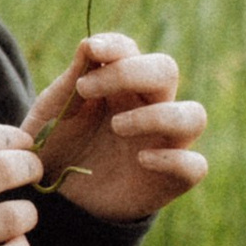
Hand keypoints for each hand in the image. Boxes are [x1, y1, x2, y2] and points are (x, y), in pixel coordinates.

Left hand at [25, 33, 208, 222]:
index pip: (130, 50)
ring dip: (158, 115)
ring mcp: (164, 142)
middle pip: (166, 69)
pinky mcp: (171, 178)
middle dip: (130, 72)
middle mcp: (148, 107)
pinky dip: (174, 160)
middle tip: (86, 89)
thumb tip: (89, 45)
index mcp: (118, 85)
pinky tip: (141, 160)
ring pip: (194, 115)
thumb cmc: (56, 149)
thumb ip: (69, 81)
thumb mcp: (51, 115)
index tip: (92, 51)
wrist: (57, 201)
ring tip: (116, 126)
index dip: (116, 46)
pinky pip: (195, 165)